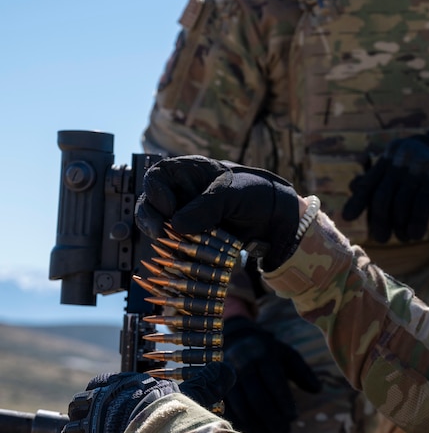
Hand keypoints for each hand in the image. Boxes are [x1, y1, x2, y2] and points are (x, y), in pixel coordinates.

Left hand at [59, 363, 234, 432]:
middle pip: (78, 408)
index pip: (97, 384)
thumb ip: (207, 381)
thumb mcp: (194, 392)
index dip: (98, 397)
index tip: (105, 408)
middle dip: (83, 421)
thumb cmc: (180, 413)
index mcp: (121, 385)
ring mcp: (92, 428)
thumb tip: (227, 370)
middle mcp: (101, 403)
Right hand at [136, 155, 302, 270]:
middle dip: (151, 220)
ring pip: (160, 228)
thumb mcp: (233, 194)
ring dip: (162, 240)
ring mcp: (184, 216)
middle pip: (150, 205)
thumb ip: (206, 206)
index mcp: (187, 172)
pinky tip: (181, 260)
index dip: (157, 194)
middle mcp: (180, 193)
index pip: (157, 177)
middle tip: (159, 234)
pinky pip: (175, 245)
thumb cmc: (254, 193)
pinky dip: (176, 253)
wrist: (275, 218)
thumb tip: (177, 225)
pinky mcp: (191, 237)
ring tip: (172, 249)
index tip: (170, 210)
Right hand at [221, 316, 321, 432]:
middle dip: (272, 418)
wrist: (235, 340)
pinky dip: (242, 424)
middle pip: (257, 397)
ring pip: (242, 406)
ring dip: (257, 425)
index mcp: (263, 355)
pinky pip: (228, 410)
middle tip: (285, 432)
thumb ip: (303, 372)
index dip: (284, 401)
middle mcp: (242, 365)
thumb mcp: (287, 355)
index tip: (294, 417)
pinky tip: (255, 432)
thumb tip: (318, 390)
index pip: (274, 381)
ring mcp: (226, 377)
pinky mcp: (216, 387)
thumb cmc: (269, 352)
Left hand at [342, 112, 428, 241]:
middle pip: (383, 197)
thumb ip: (379, 174)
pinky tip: (414, 235)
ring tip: (401, 237)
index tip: (348, 218)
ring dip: (399, 226)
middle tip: (380, 238)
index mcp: (391, 156)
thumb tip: (352, 186)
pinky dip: (416, 223)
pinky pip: (422, 205)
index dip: (358, 201)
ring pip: (402, 204)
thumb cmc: (427, 160)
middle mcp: (402, 159)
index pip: (370, 182)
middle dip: (379, 221)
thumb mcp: (402, 162)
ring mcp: (420, 167)